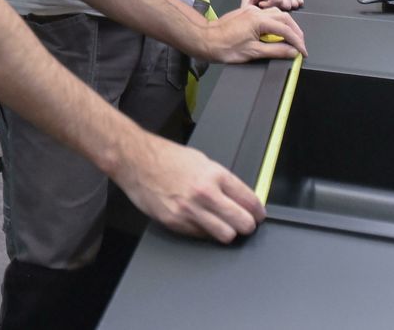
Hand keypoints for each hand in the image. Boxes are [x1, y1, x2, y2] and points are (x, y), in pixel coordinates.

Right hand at [113, 131, 264, 242]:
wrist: (135, 160)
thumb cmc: (165, 157)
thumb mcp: (201, 161)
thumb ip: (221, 180)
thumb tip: (239, 196)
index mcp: (215, 175)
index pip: (250, 200)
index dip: (258, 212)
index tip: (257, 215)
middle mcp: (205, 193)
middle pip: (243, 223)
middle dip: (247, 225)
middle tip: (243, 223)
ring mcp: (190, 210)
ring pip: (225, 235)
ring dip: (227, 232)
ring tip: (222, 226)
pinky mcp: (175, 222)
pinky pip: (200, 236)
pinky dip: (203, 232)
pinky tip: (199, 221)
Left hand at [205, 4, 305, 62]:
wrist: (205, 40)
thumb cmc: (224, 47)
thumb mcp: (253, 52)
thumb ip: (276, 50)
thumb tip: (292, 52)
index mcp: (259, 20)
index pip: (286, 30)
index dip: (297, 42)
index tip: (303, 51)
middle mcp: (256, 12)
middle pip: (284, 18)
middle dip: (295, 31)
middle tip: (301, 45)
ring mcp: (251, 11)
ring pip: (276, 14)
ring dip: (287, 26)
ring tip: (292, 39)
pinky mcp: (246, 13)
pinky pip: (267, 15)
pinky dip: (276, 23)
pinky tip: (277, 32)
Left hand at [241, 0, 303, 10]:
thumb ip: (247, 8)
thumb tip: (248, 20)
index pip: (278, 0)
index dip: (268, 6)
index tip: (260, 4)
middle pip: (287, 4)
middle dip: (277, 8)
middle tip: (268, 6)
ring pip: (294, 4)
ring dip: (284, 7)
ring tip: (274, 4)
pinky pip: (299, 0)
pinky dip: (291, 5)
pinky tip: (282, 4)